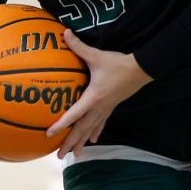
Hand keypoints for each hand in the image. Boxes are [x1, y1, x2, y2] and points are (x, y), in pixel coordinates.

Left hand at [46, 30, 152, 158]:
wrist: (140, 69)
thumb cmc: (118, 64)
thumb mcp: (97, 55)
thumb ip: (79, 47)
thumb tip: (65, 33)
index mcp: (93, 97)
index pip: (74, 114)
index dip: (61, 124)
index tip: (49, 134)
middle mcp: (99, 107)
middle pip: (82, 129)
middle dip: (70, 143)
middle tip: (58, 156)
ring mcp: (106, 109)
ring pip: (92, 130)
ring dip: (82, 142)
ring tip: (74, 156)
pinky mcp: (112, 107)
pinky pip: (101, 124)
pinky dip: (96, 133)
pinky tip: (94, 140)